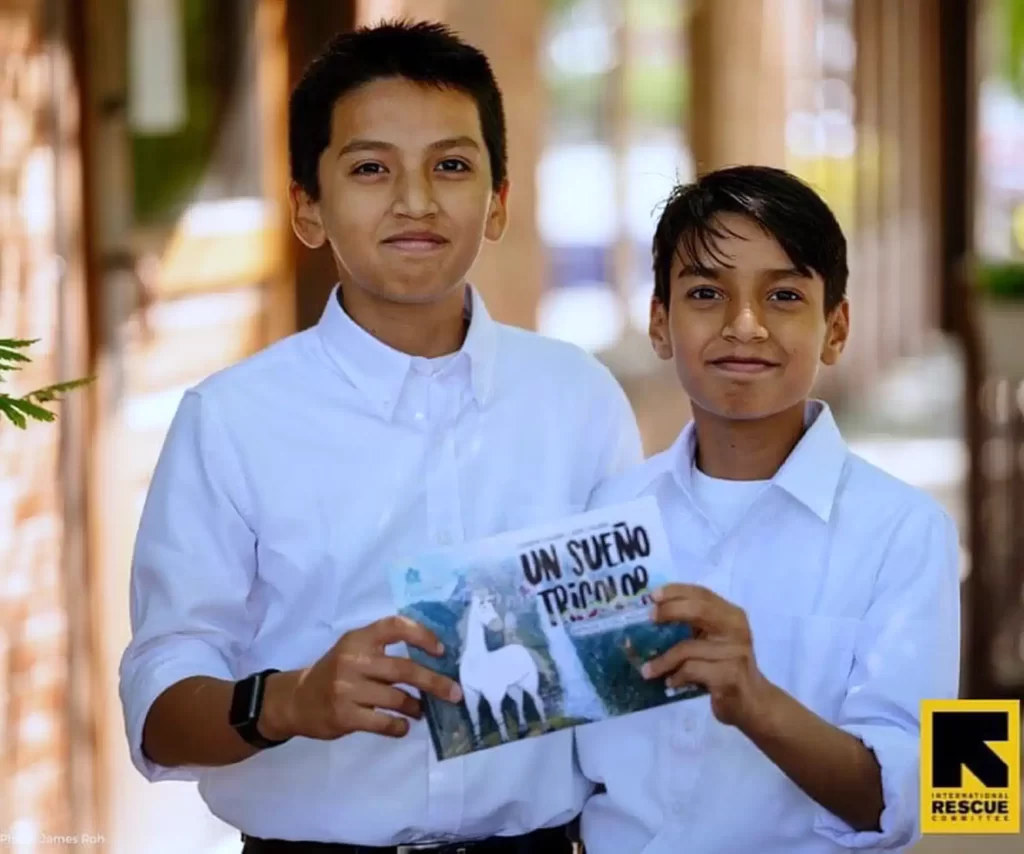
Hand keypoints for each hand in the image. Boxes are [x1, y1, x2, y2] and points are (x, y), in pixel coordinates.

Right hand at [262, 616, 462, 740]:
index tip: (441, 651)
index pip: (395, 626)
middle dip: (434, 682)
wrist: (296, 700)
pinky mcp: (345, 715)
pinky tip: (403, 726)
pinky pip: (383, 722)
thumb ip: (383, 649)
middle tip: (455, 692)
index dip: (422, 635)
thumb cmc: (334, 672)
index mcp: (359, 638)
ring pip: (396, 698)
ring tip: (420, 711)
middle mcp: (353, 660)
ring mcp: (347, 689)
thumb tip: (432, 660)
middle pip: (403, 669)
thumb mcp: (353, 649)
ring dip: (415, 706)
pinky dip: (399, 726)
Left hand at [643, 584, 770, 728]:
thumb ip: (694, 625)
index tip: (652, 596)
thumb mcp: (714, 640)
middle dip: (670, 611)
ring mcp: (735, 653)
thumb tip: (653, 614)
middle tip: (649, 619)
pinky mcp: (729, 676)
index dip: (676, 591)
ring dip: (662, 661)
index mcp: (732, 615)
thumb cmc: (726, 667)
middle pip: (698, 611)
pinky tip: (670, 683)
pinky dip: (676, 677)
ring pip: (687, 648)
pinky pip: (691, 671)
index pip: (702, 594)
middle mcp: (736, 629)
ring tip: (647, 670)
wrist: (753, 702)